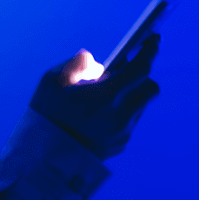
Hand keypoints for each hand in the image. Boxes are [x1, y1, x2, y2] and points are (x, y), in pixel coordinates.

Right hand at [29, 34, 160, 159]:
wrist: (45, 160)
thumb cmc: (47, 116)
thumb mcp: (52, 82)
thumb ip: (78, 64)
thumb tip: (95, 62)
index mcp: (107, 95)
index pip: (141, 68)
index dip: (149, 51)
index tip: (152, 39)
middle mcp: (122, 114)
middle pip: (150, 87)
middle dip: (141, 75)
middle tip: (122, 70)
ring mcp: (124, 132)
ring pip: (140, 105)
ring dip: (130, 95)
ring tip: (105, 95)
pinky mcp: (121, 144)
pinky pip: (130, 122)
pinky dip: (122, 112)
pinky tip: (100, 114)